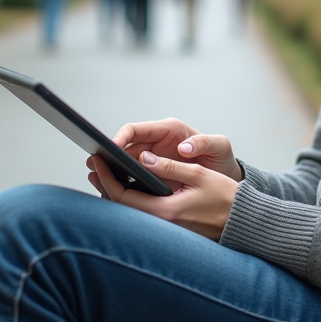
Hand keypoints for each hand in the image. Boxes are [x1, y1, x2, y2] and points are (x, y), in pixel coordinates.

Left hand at [88, 152, 239, 239]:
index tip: (97, 160)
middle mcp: (161, 224)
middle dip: (104, 183)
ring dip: (114, 190)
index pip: (122, 196)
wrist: (242, 221)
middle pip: (120, 206)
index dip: (106, 177)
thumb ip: (169, 166)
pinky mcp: (168, 227)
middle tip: (94, 163)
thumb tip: (143, 157)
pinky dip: (129, 198)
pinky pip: (141, 213)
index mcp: (166, 210)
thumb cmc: (226, 198)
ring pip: (129, 211)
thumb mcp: (199, 174)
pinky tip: (125, 185)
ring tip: (103, 171)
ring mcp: (164, 228)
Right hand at [106, 118, 243, 180]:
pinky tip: (113, 192)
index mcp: (168, 129)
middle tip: (95, 165)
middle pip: (125, 146)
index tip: (112, 147)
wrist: (224, 175)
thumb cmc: (221, 157)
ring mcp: (153, 159)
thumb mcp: (219, 146)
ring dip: (112, 170)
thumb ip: (204, 143)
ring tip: (97, 178)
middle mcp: (156, 142)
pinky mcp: (153, 175)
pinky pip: (133, 177)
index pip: (136, 129)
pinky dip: (123, 183)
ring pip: (125, 163)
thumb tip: (184, 147)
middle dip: (109, 155)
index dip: (121, 137)